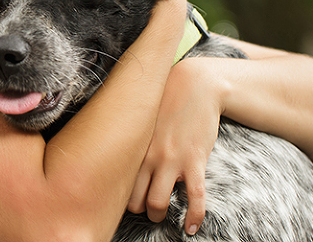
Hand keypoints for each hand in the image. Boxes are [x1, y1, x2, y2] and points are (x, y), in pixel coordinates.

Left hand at [128, 58, 219, 234]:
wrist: (196, 84)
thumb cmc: (168, 100)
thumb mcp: (142, 118)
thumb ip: (133, 138)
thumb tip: (118, 152)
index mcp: (132, 145)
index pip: (115, 182)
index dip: (118, 196)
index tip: (123, 197)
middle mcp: (148, 156)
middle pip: (133, 199)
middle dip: (138, 209)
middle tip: (145, 207)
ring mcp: (171, 160)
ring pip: (158, 203)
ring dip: (158, 214)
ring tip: (163, 215)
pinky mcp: (194, 161)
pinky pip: (195, 198)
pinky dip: (193, 217)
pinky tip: (191, 227)